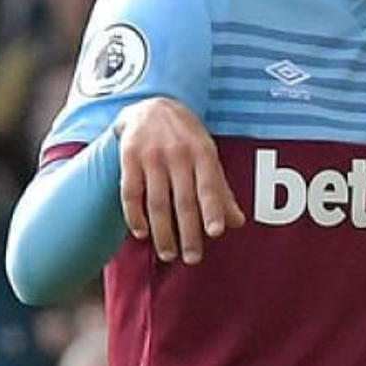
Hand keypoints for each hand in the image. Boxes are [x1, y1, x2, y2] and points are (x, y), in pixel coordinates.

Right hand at [114, 97, 244, 264]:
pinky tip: (142, 234)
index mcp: (203, 152)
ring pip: (157, 201)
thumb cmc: (186, 137)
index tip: (216, 233)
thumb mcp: (208, 156)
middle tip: (192, 258)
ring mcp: (151, 156)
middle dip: (188, 232)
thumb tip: (237, 223)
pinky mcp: (128, 159)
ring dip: (162, 232)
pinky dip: (135, 216)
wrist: (150, 106)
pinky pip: (130, 193)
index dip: (213, 209)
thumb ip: (221, 190)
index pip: (209, 185)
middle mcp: (177, 154)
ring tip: (168, 255)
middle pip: (183, 200)